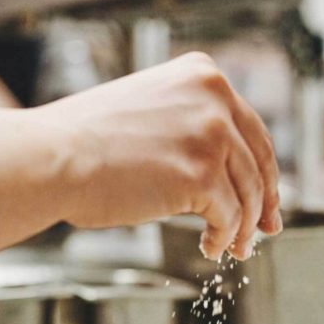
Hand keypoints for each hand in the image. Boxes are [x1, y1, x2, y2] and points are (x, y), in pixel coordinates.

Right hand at [38, 52, 281, 259]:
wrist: (54, 157)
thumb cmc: (88, 141)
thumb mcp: (154, 112)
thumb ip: (193, 129)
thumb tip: (230, 172)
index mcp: (203, 75)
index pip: (252, 129)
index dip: (265, 169)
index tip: (269, 198)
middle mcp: (214, 99)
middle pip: (259, 162)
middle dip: (265, 202)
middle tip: (266, 229)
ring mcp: (210, 137)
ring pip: (249, 194)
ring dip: (244, 227)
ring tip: (235, 248)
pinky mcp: (202, 177)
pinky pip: (228, 218)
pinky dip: (223, 237)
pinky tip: (210, 248)